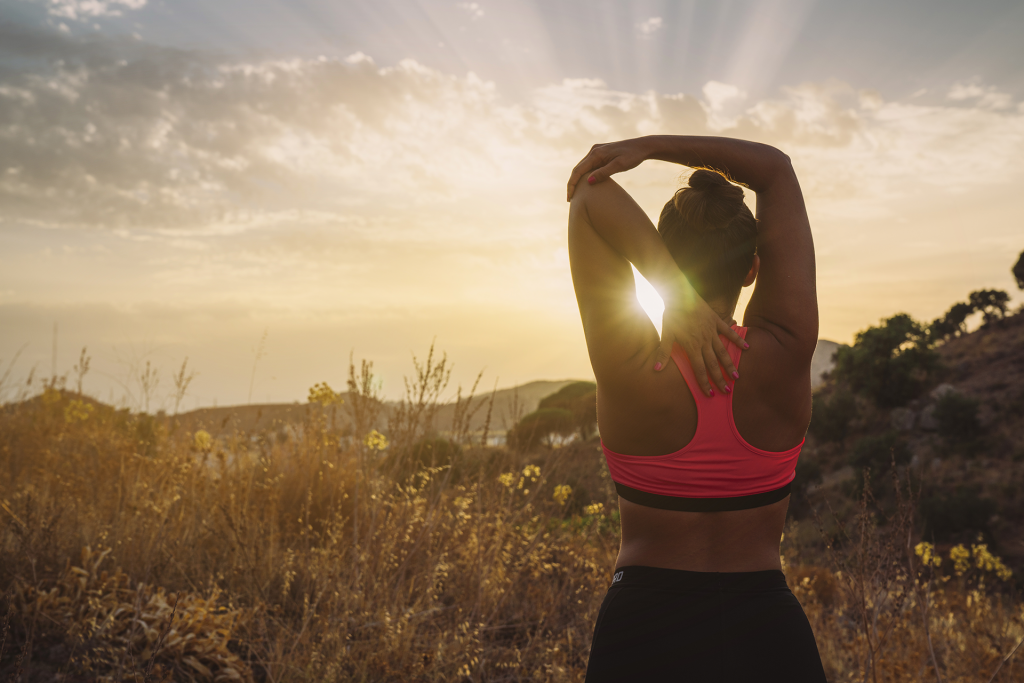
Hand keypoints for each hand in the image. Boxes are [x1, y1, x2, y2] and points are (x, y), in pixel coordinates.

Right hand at [567, 138, 650, 200]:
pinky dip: (584, 175)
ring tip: (575, 194)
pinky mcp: (601, 154)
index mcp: (596, 153)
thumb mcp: (619, 165)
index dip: (572, 185)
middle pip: (577, 169)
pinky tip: (584, 184)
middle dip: (572, 184)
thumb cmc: (633, 156)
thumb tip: (588, 181)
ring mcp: (596, 152)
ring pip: (582, 167)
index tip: (569, 198)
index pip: (578, 171)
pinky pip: (589, 166)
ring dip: (577, 180)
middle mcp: (594, 151)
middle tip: (570, 199)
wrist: (642, 146)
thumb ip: (604, 173)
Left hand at [654, 275, 747, 395]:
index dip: (705, 382)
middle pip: (713, 364)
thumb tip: (656, 369)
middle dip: (720, 379)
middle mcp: (704, 341)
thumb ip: (663, 352)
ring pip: (723, 352)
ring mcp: (712, 331)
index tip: (710, 394)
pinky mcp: (717, 321)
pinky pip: (729, 332)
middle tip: (727, 391)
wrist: (680, 293)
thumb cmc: (672, 314)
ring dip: (729, 365)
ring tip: (736, 377)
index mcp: (692, 346)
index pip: (699, 369)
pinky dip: (738, 340)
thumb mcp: (666, 334)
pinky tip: (747, 347)